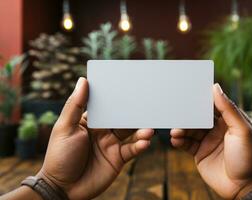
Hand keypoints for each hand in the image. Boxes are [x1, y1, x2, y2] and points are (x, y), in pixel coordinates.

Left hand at [37, 77, 153, 199]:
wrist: (63, 189)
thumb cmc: (59, 156)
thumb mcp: (65, 128)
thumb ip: (75, 105)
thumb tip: (83, 80)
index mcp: (90, 121)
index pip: (107, 105)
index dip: (118, 97)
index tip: (131, 86)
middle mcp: (103, 131)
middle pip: (122, 118)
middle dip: (135, 112)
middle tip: (148, 105)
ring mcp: (112, 144)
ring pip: (131, 133)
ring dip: (141, 130)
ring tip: (149, 129)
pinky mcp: (118, 158)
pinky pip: (133, 149)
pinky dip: (141, 145)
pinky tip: (146, 142)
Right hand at [170, 83, 251, 198]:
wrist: (242, 188)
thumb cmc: (248, 158)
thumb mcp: (241, 130)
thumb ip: (228, 109)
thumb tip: (216, 87)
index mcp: (230, 121)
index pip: (214, 105)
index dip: (202, 99)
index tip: (189, 92)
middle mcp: (217, 129)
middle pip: (199, 117)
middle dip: (188, 116)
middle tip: (177, 113)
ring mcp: (207, 141)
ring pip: (190, 130)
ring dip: (181, 129)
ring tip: (175, 131)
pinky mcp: (199, 153)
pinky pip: (186, 143)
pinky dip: (179, 141)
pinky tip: (175, 140)